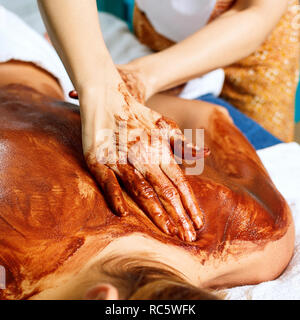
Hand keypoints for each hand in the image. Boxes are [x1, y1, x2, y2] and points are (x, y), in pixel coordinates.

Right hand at [72, 83, 208, 241]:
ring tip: (169, 233)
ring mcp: (123, 160)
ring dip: (156, 213)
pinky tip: (122, 213)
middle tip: (188, 238)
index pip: (180, 184)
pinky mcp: (100, 159)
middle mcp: (145, 158)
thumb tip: (207, 153)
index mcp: (160, 153)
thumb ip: (183, 143)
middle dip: (179, 216)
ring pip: (143, 190)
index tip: (199, 224)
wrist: (109, 96)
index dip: (190, 204)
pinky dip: (114, 195)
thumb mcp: (164, 126)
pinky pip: (108, 180)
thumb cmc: (138, 114)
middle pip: (166, 192)